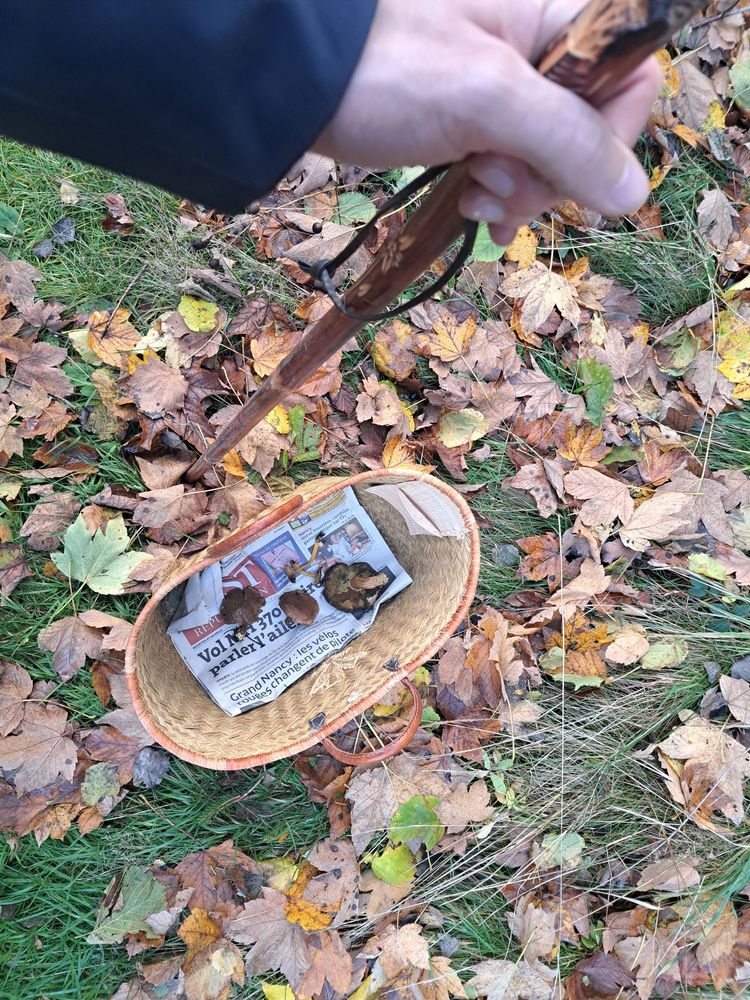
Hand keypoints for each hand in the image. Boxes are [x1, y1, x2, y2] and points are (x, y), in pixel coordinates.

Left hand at [314, 0, 662, 244]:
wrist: (290, 79)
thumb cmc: (385, 69)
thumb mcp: (486, 98)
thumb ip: (566, 139)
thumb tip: (633, 194)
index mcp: (550, 20)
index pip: (628, 81)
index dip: (609, 136)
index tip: (565, 167)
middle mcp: (533, 51)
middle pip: (586, 131)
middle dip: (548, 173)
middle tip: (495, 179)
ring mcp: (498, 90)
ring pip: (545, 159)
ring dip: (517, 191)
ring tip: (472, 194)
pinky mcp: (465, 123)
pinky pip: (506, 167)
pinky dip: (496, 195)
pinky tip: (474, 210)